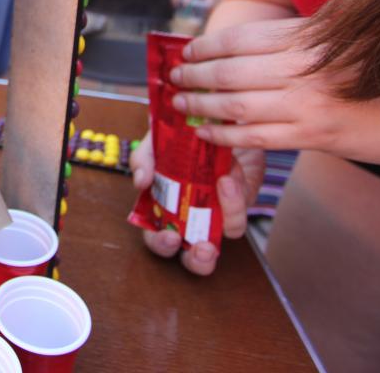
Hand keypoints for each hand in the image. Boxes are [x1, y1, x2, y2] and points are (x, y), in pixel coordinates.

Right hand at [129, 131, 263, 275]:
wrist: (218, 120)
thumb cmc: (182, 135)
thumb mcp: (157, 140)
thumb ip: (144, 158)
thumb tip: (141, 181)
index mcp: (163, 206)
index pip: (156, 236)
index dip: (160, 244)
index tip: (169, 238)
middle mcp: (189, 216)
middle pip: (189, 255)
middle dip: (196, 260)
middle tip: (201, 248)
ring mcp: (215, 213)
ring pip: (222, 242)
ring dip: (227, 220)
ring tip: (223, 188)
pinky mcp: (238, 204)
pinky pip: (237, 215)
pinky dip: (234, 200)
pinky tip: (228, 178)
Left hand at [171, 18, 373, 155]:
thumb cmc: (379, 71)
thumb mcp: (340, 37)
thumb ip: (297, 34)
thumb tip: (246, 38)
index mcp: (306, 36)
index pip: (239, 38)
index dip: (204, 46)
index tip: (184, 51)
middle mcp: (303, 66)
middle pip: (229, 70)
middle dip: (193, 75)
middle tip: (173, 78)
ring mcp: (307, 102)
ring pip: (236, 104)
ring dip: (201, 105)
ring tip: (181, 105)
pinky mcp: (314, 134)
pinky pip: (257, 136)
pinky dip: (225, 136)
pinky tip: (207, 134)